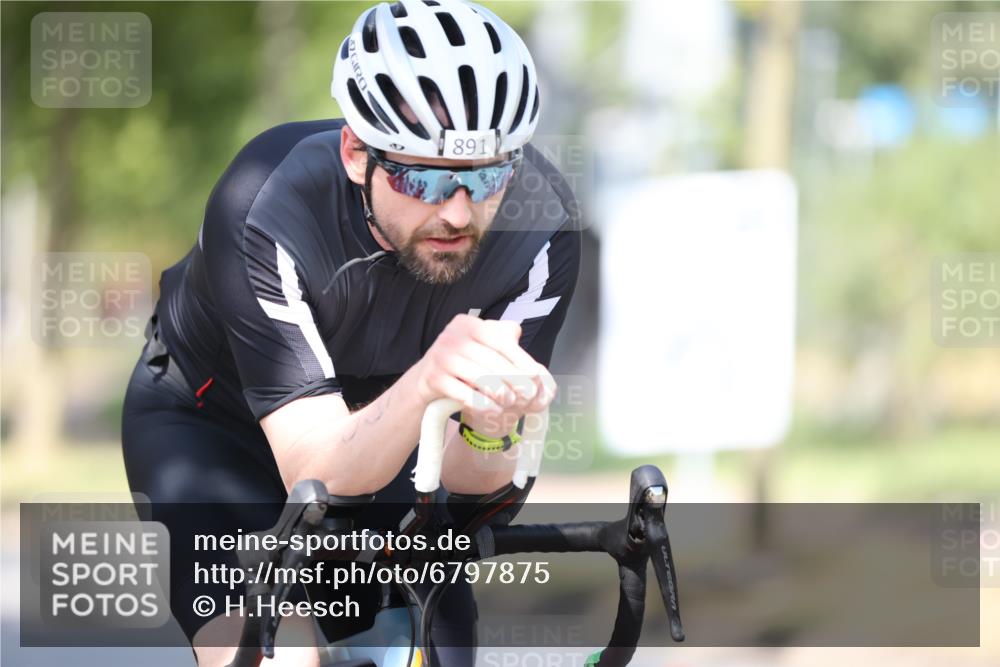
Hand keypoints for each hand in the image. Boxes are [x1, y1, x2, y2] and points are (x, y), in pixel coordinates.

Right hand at [415, 314, 555, 438]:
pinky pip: (464, 393)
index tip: (536, 376)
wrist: (425, 378)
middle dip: (514, 380)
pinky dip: (482, 403)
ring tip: (510, 402)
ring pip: (480, 377)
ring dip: (500, 393)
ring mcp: (441, 357)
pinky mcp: (434, 378)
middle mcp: (452, 336)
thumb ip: (501, 338)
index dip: (521, 360)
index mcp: (467, 324)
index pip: (500, 341)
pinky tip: (494, 409)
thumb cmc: (461, 361)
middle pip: (492, 361)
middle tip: (528, 395)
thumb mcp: (479, 343)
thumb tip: (518, 337)